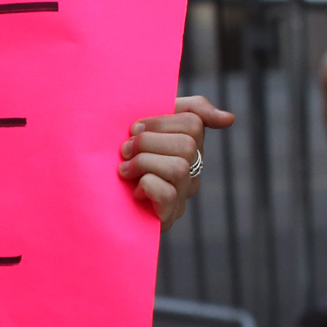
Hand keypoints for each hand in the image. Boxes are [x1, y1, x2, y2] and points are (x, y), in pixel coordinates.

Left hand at [121, 94, 234, 226]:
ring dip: (144, 163)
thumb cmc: (126, 153)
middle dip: (148, 143)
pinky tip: (135, 190)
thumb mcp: (151, 123)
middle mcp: (192, 169)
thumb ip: (190, 110)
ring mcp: (183, 194)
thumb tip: (230, 119)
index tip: (134, 129)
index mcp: (189, 143)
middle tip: (125, 150)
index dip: (160, 122)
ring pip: (179, 168)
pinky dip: (146, 186)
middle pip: (187, 145)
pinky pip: (166, 194)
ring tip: (125, 169)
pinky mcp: (169, 216)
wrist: (96, 193)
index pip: (193, 123)